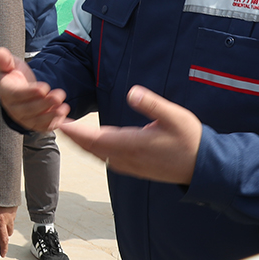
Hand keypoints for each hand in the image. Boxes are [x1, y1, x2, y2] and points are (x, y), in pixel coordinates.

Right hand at [0, 47, 69, 131]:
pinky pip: (43, 127)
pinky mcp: (34, 124)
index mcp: (6, 92)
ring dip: (51, 115)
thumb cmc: (16, 76)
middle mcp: (13, 108)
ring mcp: (23, 118)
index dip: (30, 93)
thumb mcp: (11, 64)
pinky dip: (54, 123)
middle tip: (58, 96)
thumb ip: (5, 59)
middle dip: (44, 104)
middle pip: (28, 110)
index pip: (16, 95)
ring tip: (64, 107)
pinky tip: (63, 116)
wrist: (22, 87)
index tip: (44, 87)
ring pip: (36, 120)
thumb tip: (0, 53)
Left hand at [0, 201, 16, 257]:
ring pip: (11, 224)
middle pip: (8, 233)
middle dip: (4, 235)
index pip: (3, 239)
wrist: (0, 182)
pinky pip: (12, 215)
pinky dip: (7, 216)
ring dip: (5, 225)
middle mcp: (9, 218)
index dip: (3, 248)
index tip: (2, 254)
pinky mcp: (14, 205)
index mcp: (0, 222)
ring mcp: (13, 212)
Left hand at [59, 85, 201, 184]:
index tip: (60, 122)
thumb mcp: (175, 116)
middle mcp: (127, 158)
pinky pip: (106, 159)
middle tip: (54, 121)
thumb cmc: (190, 139)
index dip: (76, 132)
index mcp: (134, 145)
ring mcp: (130, 165)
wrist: (204, 167)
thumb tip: (132, 92)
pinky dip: (92, 150)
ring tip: (66, 130)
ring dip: (80, 144)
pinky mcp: (134, 168)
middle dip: (72, 136)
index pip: (96, 139)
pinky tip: (89, 143)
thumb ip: (152, 104)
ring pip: (97, 155)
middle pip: (91, 149)